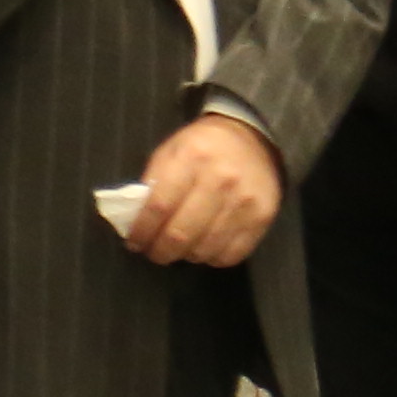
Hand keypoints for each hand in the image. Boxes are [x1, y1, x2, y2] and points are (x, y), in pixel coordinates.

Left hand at [131, 107, 282, 266]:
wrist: (252, 138)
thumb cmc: (203, 147)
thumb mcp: (171, 151)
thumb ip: (153, 184)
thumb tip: (136, 222)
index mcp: (192, 157)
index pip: (158, 206)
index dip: (142, 231)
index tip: (134, 242)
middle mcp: (221, 179)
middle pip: (180, 234)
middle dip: (160, 251)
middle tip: (154, 252)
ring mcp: (244, 201)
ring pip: (204, 249)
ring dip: (185, 256)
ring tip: (179, 249)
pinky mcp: (262, 217)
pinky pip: (230, 255)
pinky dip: (211, 259)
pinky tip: (204, 247)